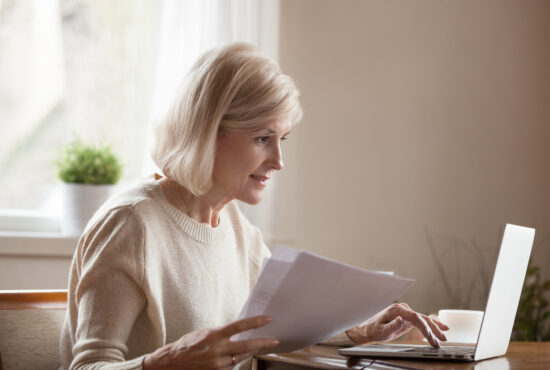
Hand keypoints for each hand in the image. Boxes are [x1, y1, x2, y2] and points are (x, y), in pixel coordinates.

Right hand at [143, 315, 277, 369]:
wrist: (172, 364)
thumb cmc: (188, 345)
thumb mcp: (204, 333)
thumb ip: (222, 333)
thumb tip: (239, 331)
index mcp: (214, 336)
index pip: (239, 326)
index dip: (255, 322)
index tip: (267, 319)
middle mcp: (217, 351)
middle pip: (246, 345)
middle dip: (263, 343)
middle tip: (274, 340)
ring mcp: (218, 364)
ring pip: (241, 357)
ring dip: (249, 351)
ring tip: (257, 346)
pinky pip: (233, 366)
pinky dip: (237, 360)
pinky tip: (237, 355)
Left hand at [345, 303, 448, 347]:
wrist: (368, 328)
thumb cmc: (373, 329)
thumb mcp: (381, 331)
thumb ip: (391, 325)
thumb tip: (401, 319)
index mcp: (397, 310)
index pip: (416, 317)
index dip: (426, 328)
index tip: (432, 338)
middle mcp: (403, 309)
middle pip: (422, 318)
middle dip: (433, 329)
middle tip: (442, 340)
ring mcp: (406, 313)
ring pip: (424, 319)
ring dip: (435, 328)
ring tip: (445, 336)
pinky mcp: (407, 318)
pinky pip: (421, 321)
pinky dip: (430, 325)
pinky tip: (440, 329)